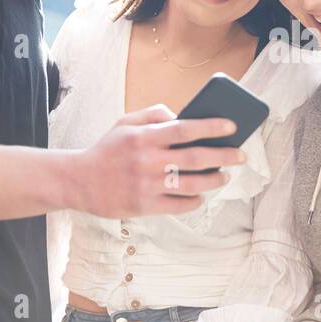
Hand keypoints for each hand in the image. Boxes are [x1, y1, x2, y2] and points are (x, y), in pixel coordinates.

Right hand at [68, 105, 246, 218]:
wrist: (79, 181)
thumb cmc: (108, 149)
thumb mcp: (125, 123)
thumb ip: (154, 115)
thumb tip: (183, 116)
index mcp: (145, 137)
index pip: (186, 129)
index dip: (212, 127)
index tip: (233, 126)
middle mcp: (148, 161)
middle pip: (196, 157)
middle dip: (225, 156)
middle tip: (241, 155)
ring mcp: (148, 185)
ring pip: (192, 184)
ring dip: (215, 180)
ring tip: (225, 176)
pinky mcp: (145, 206)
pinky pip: (179, 205)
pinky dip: (195, 200)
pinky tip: (201, 195)